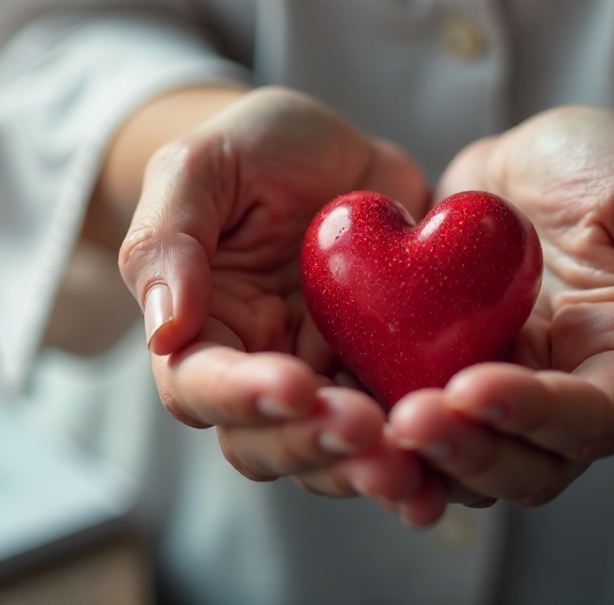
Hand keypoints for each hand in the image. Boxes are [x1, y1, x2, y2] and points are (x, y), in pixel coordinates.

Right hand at [118, 87, 438, 512]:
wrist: (336, 148)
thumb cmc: (254, 149)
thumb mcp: (198, 166)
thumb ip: (167, 240)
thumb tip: (164, 330)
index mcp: (199, 330)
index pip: (199, 387)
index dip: (242, 397)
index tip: (294, 385)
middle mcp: (256, 369)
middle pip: (264, 443)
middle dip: (311, 444)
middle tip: (363, 427)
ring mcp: (324, 379)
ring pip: (330, 454)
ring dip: (364, 466)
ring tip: (411, 457)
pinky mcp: (383, 374)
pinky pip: (399, 427)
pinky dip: (421, 454)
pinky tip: (448, 460)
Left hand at [390, 106, 613, 512]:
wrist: (537, 164)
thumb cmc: (611, 170)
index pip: (594, 419)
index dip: (536, 413)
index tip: (474, 387)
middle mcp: (565, 401)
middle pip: (526, 466)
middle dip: (468, 452)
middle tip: (409, 420)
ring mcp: (500, 394)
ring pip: (466, 463)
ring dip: (419, 459)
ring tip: (367, 427)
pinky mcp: (442, 375)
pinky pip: (412, 419)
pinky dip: (378, 429)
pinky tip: (334, 409)